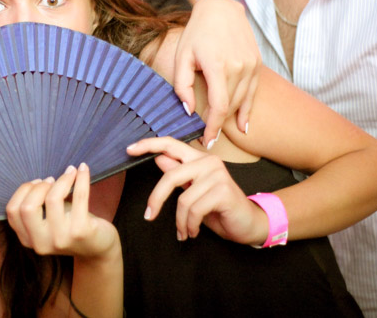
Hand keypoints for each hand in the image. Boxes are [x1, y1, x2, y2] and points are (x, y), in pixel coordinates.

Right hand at [6, 163, 119, 260]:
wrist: (98, 247)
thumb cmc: (70, 226)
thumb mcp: (47, 221)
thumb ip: (36, 207)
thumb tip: (37, 180)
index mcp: (28, 239)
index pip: (13, 211)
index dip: (23, 191)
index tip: (37, 183)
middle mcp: (41, 242)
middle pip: (27, 207)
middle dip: (39, 187)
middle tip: (52, 180)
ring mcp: (61, 238)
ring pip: (52, 199)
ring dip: (62, 179)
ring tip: (70, 173)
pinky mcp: (81, 231)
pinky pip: (79, 196)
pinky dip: (81, 178)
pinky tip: (83, 169)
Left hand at [127, 136, 267, 244]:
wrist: (248, 225)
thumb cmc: (219, 209)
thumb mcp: (193, 192)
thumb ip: (178, 174)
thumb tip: (158, 158)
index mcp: (199, 158)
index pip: (171, 144)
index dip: (149, 144)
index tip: (129, 149)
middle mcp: (208, 161)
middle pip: (171, 176)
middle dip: (156, 199)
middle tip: (149, 215)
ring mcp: (217, 174)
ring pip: (183, 199)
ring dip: (180, 221)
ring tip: (184, 231)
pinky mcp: (223, 191)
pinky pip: (194, 210)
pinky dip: (190, 225)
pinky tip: (193, 232)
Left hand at [174, 0, 259, 144]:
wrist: (221, 9)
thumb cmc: (197, 32)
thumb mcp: (182, 56)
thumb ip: (182, 86)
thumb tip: (188, 111)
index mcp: (218, 65)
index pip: (219, 106)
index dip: (212, 127)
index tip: (206, 141)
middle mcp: (239, 66)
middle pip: (230, 106)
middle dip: (218, 124)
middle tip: (206, 137)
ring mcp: (251, 65)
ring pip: (242, 101)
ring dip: (230, 118)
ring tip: (217, 130)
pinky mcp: (257, 64)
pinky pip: (253, 93)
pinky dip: (247, 111)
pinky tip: (243, 126)